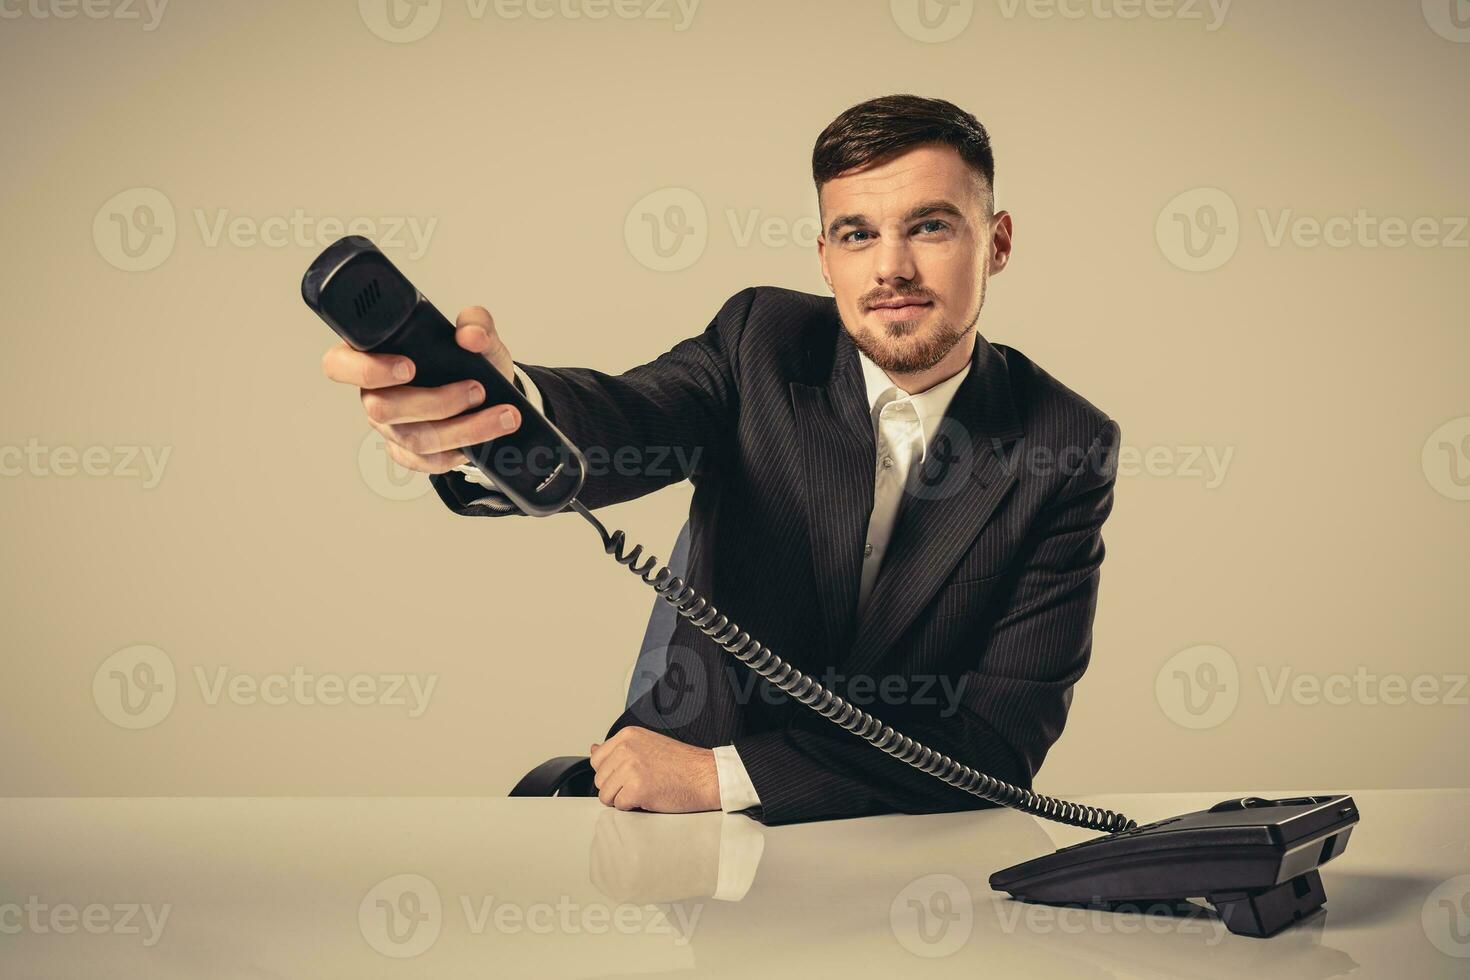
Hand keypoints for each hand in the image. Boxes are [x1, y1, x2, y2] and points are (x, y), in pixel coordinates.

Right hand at [320, 305, 520, 473]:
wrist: (489, 392)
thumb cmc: (467, 359)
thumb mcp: (477, 334)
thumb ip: (476, 323)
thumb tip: (470, 336)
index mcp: (373, 356)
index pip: (338, 364)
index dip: (365, 369)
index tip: (409, 366)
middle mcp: (374, 395)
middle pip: (382, 409)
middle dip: (436, 401)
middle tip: (477, 389)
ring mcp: (390, 429)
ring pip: (413, 439)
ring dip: (463, 429)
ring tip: (501, 415)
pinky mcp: (409, 454)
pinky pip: (428, 462)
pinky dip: (460, 451)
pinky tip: (487, 438)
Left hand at [588, 727, 720, 813]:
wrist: (706, 775)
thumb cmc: (682, 764)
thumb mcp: (647, 744)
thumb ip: (618, 748)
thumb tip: (593, 748)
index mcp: (627, 735)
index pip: (596, 760)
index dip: (611, 773)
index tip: (628, 774)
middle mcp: (626, 748)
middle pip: (600, 779)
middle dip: (616, 788)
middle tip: (640, 784)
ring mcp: (630, 768)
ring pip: (606, 795)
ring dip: (623, 798)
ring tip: (645, 790)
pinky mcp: (637, 789)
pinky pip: (620, 806)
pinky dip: (633, 807)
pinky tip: (650, 797)